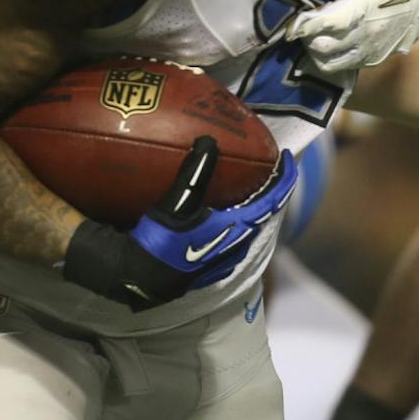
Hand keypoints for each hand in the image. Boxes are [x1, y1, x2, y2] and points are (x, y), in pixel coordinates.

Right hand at [63, 137, 296, 310]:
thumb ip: (194, 174)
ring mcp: (220, 259)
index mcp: (233, 229)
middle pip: (263, 215)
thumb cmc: (154, 243)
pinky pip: (232, 240)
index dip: (283, 178)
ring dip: (253, 209)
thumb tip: (209, 141)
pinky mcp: (205, 266)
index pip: (270, 201)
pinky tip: (220, 216)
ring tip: (248, 190)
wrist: (131, 278)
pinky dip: (235, 222)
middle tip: (269, 171)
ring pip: (248, 230)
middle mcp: (233, 246)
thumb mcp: (174, 205)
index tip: (287, 158)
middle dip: (270, 193)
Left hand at [289, 0, 418, 76]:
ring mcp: (372, 50)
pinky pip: (342, 66)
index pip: (330, 23)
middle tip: (301, 21)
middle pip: (324, 46)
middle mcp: (370, 33)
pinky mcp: (374, 59)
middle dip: (307, 35)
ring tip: (312, 32)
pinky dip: (329, 57)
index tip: (293, 18)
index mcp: (369, 6)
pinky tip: (327, 40)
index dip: (307, 23)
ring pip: (330, 61)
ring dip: (315, 49)